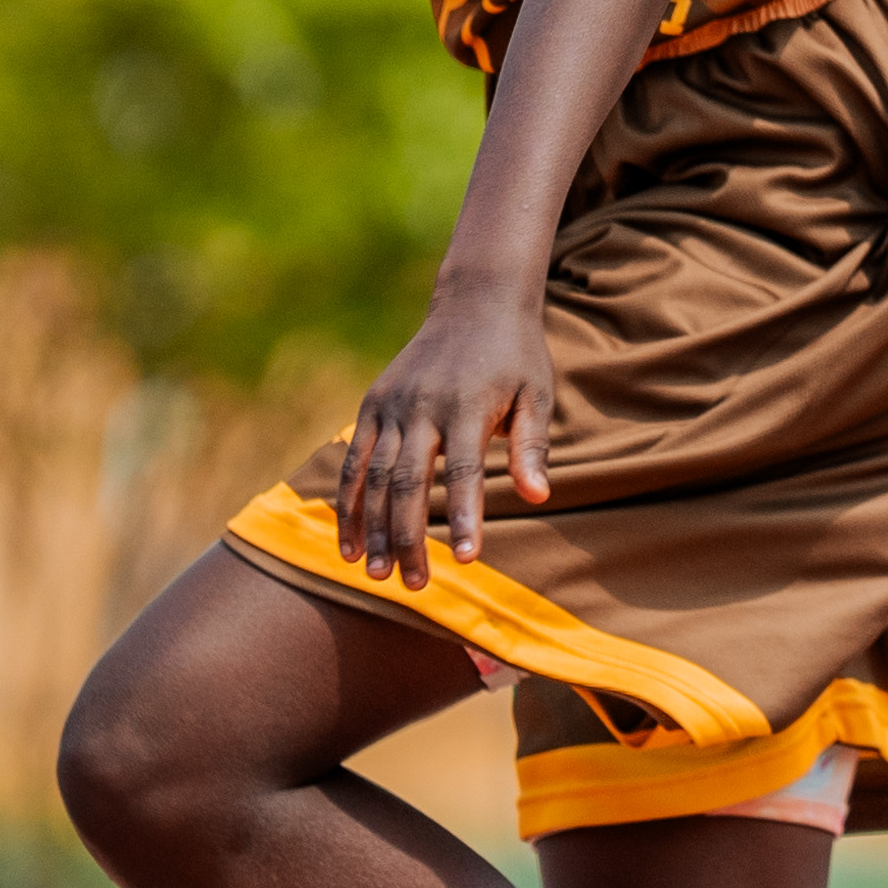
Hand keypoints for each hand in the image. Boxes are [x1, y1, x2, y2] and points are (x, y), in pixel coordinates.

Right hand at [334, 277, 562, 588]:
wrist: (475, 302)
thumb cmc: (515, 357)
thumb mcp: (536, 394)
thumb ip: (533, 446)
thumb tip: (539, 496)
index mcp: (466, 406)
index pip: (464, 471)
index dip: (463, 516)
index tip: (465, 560)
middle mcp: (421, 407)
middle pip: (408, 482)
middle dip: (408, 537)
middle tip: (414, 585)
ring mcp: (391, 405)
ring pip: (375, 477)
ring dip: (373, 529)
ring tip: (377, 576)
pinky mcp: (372, 405)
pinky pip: (354, 461)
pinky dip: (348, 504)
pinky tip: (348, 546)